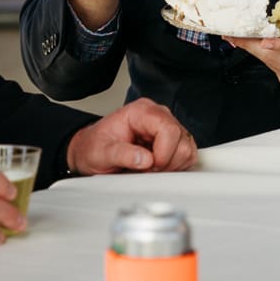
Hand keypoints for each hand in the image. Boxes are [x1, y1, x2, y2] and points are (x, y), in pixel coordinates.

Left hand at [66, 98, 196, 175]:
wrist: (91, 152)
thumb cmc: (94, 148)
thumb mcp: (100, 153)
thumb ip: (121, 155)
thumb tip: (144, 159)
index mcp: (141, 111)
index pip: (168, 129)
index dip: (163, 153)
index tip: (149, 166)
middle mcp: (158, 116)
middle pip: (182, 140)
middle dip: (166, 162)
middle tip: (145, 169)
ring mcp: (167, 128)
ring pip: (187, 150)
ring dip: (170, 166)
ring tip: (148, 168)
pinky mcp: (173, 142)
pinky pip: (186, 156)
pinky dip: (174, 168)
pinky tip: (155, 168)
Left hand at [226, 0, 279, 102]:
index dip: (279, 44)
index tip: (263, 38)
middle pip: (276, 59)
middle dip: (253, 46)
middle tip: (234, 33)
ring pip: (271, 65)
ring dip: (252, 50)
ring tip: (235, 36)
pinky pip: (273, 68)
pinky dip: (262, 56)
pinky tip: (251, 43)